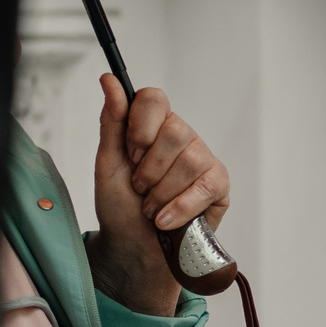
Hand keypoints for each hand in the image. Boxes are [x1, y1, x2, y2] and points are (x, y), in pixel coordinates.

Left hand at [85, 75, 229, 315]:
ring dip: (161, 193)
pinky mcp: (218, 185)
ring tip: (150, 207)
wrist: (133, 246)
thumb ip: (112, 121)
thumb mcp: (107, 163)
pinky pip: (205, 187)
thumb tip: (109, 80)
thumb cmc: (120, 205)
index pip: (154, 99)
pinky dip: (180, 207)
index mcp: (154, 124)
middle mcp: (182, 136)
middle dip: (148, 168)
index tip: (130, 153)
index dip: (140, 127)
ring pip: (189, 160)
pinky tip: (165, 220)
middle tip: (139, 187)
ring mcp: (203, 159)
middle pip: (174, 131)